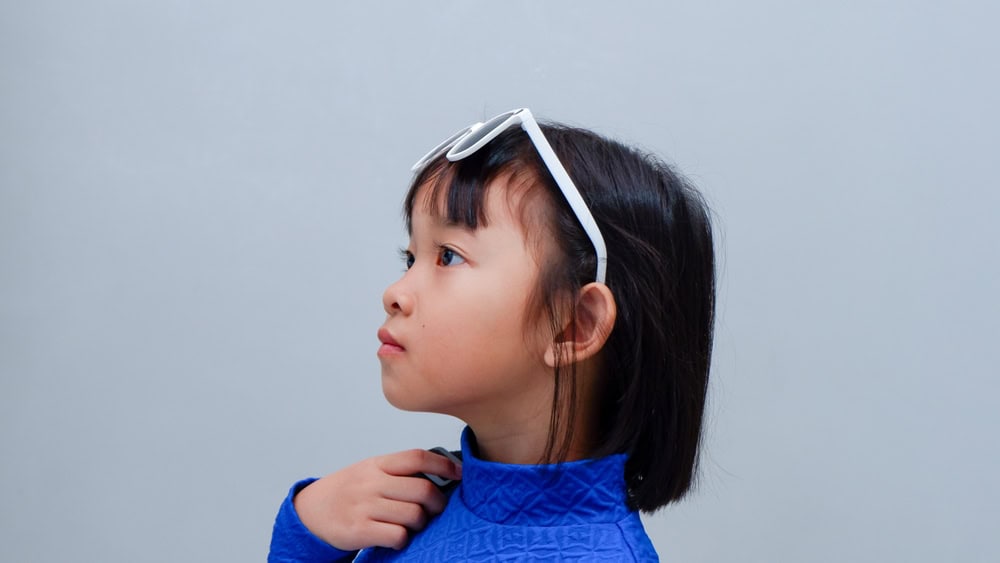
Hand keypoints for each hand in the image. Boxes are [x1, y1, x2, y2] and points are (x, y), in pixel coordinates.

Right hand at [293, 449, 461, 550]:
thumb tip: (439, 475)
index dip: (444, 464)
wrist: (310, 511)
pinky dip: (403, 539)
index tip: (459, 473)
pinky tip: (397, 538)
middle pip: (422, 489)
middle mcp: (371, 482)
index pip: (417, 457)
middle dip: (438, 503)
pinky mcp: (358, 530)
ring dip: (420, 523)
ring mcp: (364, 506)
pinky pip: (397, 535)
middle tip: (436, 509)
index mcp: (377, 464)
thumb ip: (397, 472)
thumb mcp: (369, 472)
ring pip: (413, 514)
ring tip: (413, 525)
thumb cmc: (348, 491)